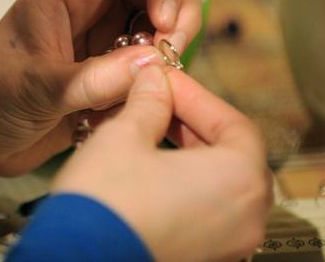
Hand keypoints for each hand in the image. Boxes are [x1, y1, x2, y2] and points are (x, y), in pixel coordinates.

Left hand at [0, 0, 201, 186]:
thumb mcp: (30, 89)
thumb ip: (88, 80)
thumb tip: (152, 65)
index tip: (165, 23)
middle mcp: (94, 5)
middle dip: (178, 13)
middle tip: (172, 57)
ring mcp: (106, 38)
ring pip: (162, 23)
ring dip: (172, 49)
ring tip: (158, 84)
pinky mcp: (112, 72)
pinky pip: (153, 62)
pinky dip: (161, 78)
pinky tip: (144, 102)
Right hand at [52, 65, 272, 261]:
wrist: (77, 261)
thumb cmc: (107, 201)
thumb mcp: (125, 136)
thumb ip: (149, 102)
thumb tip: (154, 79)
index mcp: (241, 181)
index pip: (233, 124)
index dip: (196, 96)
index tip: (166, 81)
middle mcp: (247, 218)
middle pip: (229, 155)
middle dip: (191, 124)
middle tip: (157, 102)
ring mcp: (229, 245)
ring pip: (217, 184)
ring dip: (187, 154)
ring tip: (148, 132)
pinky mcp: (204, 259)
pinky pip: (205, 211)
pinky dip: (185, 186)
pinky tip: (150, 169)